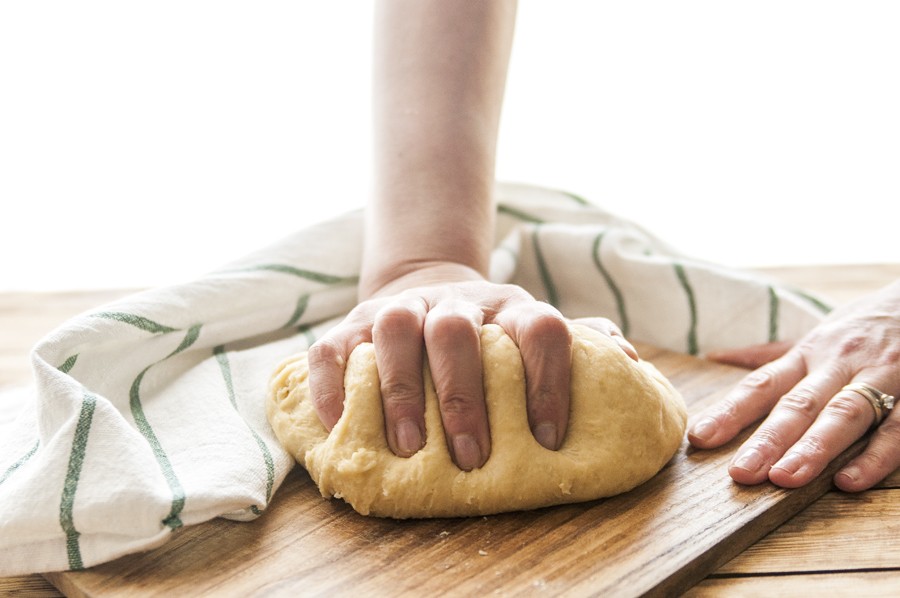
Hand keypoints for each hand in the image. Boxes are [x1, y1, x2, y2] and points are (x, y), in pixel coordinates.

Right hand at [307, 262, 636, 470]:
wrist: (426, 287)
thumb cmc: (491, 333)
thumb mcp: (532, 333)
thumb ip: (577, 347)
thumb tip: (625, 360)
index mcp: (509, 309)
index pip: (540, 328)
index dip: (548, 381)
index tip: (548, 438)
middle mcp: (454, 304)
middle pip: (458, 334)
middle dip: (464, 397)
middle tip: (472, 457)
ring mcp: (399, 310)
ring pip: (396, 332)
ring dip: (402, 391)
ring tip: (409, 447)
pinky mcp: (350, 325)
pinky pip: (332, 349)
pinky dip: (333, 387)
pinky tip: (339, 426)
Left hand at [688, 281, 899, 490]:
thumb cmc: (862, 327)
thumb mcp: (814, 335)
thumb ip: (767, 354)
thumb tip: (714, 356)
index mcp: (807, 355)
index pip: (761, 385)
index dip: (730, 411)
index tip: (699, 438)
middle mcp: (837, 365)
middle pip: (798, 404)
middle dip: (768, 439)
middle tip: (741, 473)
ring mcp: (879, 378)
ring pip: (843, 414)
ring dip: (814, 447)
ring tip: (786, 478)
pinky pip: (897, 429)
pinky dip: (874, 456)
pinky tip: (849, 480)